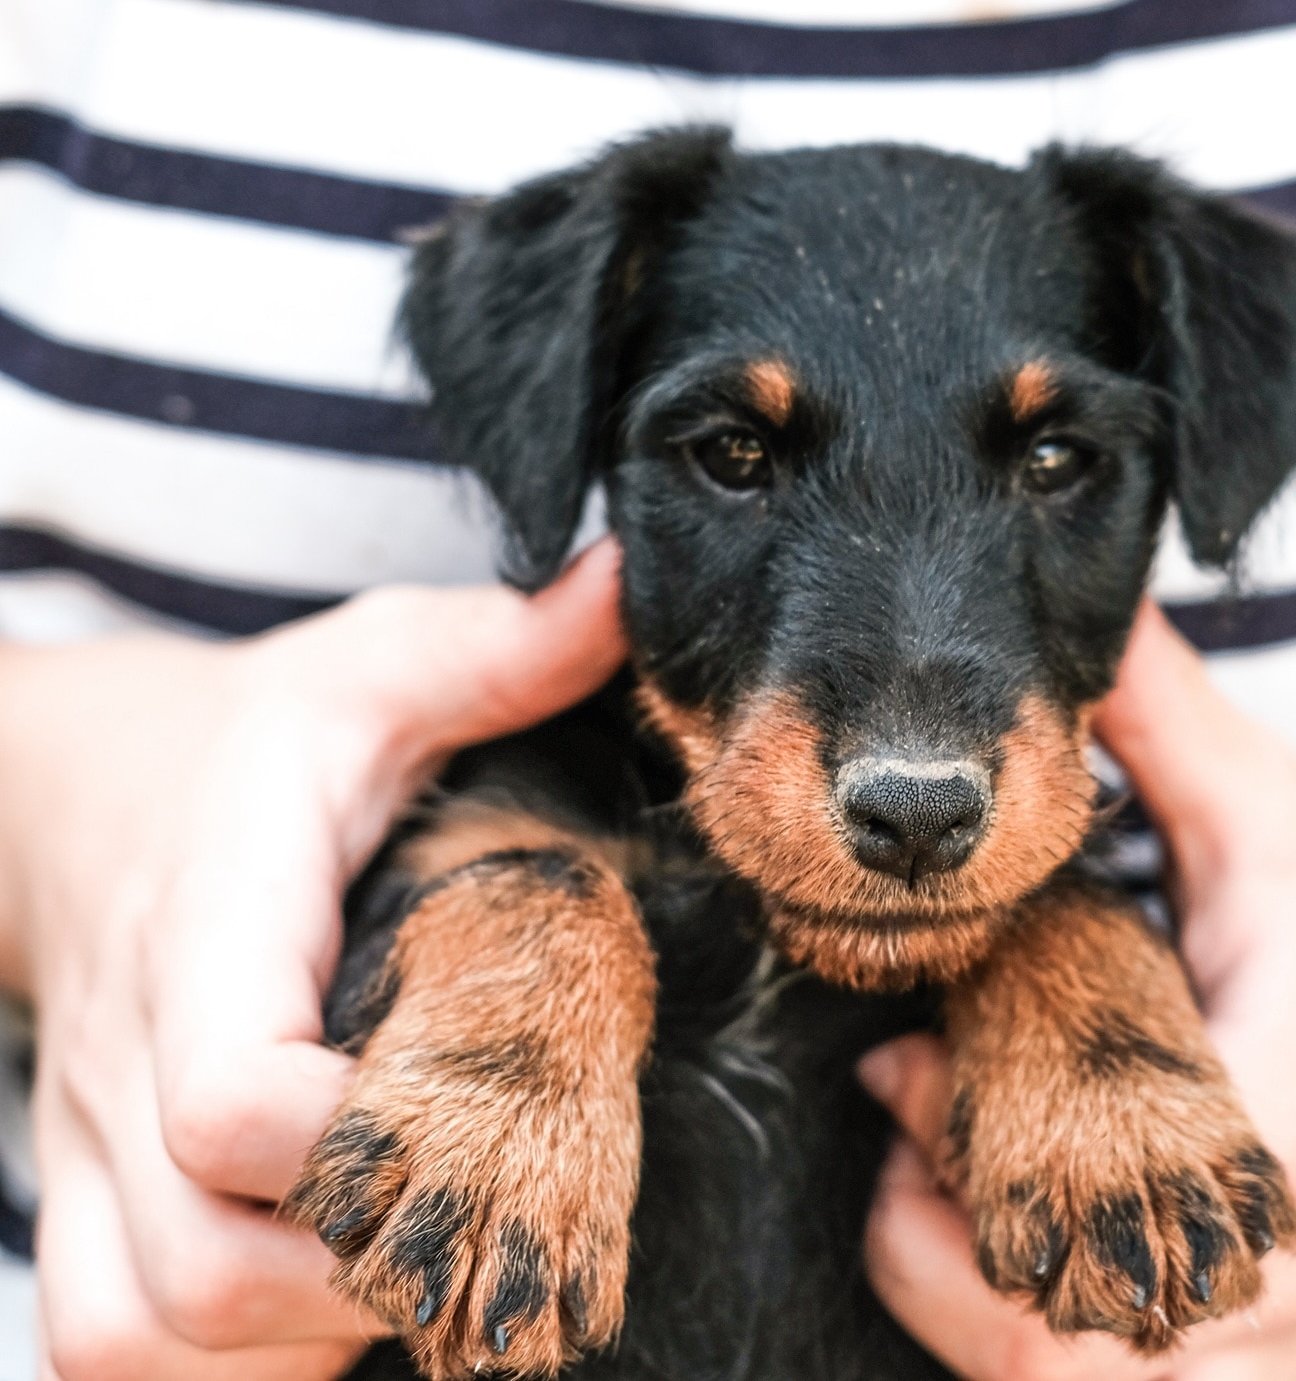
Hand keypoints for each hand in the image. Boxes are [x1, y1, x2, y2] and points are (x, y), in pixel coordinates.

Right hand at [0, 542, 625, 1380]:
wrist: (70, 795)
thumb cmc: (250, 741)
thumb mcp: (370, 668)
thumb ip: (496, 645)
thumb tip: (636, 583)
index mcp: (211, 931)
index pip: (229, 1101)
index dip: (352, 1149)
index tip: (470, 1121)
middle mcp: (125, 1063)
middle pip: (201, 1272)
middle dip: (363, 1287)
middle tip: (490, 1229)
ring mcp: (89, 1147)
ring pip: (140, 1340)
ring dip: (292, 1349)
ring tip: (411, 1281)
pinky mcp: (83, 1196)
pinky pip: (110, 1352)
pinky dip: (222, 1369)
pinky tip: (322, 1316)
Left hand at [858, 604, 1295, 1379]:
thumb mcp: (1264, 799)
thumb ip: (1157, 715)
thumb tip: (1066, 600)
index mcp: (1271, 1107)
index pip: (1098, 1215)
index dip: (970, 1162)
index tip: (921, 1070)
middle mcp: (1268, 1259)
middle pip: (1044, 1352)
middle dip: (937, 1241)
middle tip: (914, 1108)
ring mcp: (1262, 1331)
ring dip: (959, 1288)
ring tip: (941, 1158)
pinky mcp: (1241, 1362)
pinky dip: (1009, 1333)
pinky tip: (994, 1216)